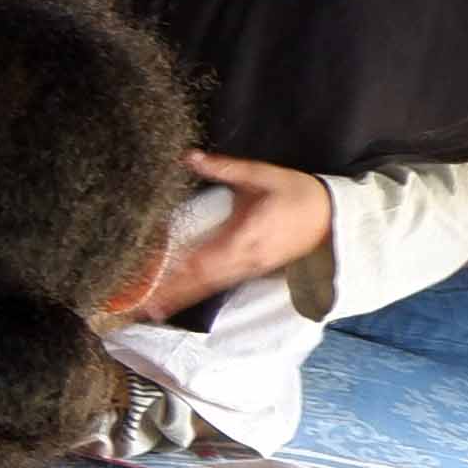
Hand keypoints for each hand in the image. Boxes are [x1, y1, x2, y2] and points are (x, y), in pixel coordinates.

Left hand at [144, 152, 331, 315]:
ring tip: (145, 310)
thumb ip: (224, 169)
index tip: (147, 274)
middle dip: (167, 292)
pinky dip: (192, 293)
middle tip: (135, 304)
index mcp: (245, 237)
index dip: (174, 269)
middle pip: (199, 281)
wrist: (332, 217)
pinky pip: (216, 285)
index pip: (201, 259)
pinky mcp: (249, 271)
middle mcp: (244, 260)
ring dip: (176, 298)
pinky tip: (171, 301)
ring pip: (206, 287)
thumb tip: (189, 157)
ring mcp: (247, 269)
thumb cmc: (296, 193)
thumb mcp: (261, 175)